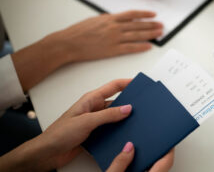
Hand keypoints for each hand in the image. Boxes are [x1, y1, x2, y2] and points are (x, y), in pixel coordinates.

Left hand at [0, 79, 173, 171]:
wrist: (47, 153)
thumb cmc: (59, 134)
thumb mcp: (86, 122)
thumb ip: (108, 115)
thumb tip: (127, 108)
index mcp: (91, 99)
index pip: (113, 86)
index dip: (127, 83)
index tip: (139, 83)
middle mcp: (94, 108)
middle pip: (117, 102)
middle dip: (130, 103)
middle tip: (143, 105)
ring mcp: (95, 121)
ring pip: (115, 117)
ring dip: (124, 119)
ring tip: (137, 121)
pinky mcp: (95, 133)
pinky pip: (111, 129)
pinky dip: (119, 130)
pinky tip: (125, 134)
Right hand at [56, 10, 162, 62]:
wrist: (69, 43)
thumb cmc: (78, 31)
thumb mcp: (94, 20)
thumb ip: (107, 19)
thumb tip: (116, 18)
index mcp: (110, 18)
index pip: (132, 14)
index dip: (144, 14)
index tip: (153, 14)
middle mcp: (115, 27)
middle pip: (138, 25)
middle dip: (151, 25)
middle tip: (162, 25)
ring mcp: (114, 39)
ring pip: (137, 36)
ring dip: (150, 35)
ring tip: (159, 34)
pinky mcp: (112, 50)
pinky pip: (130, 48)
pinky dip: (141, 47)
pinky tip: (149, 46)